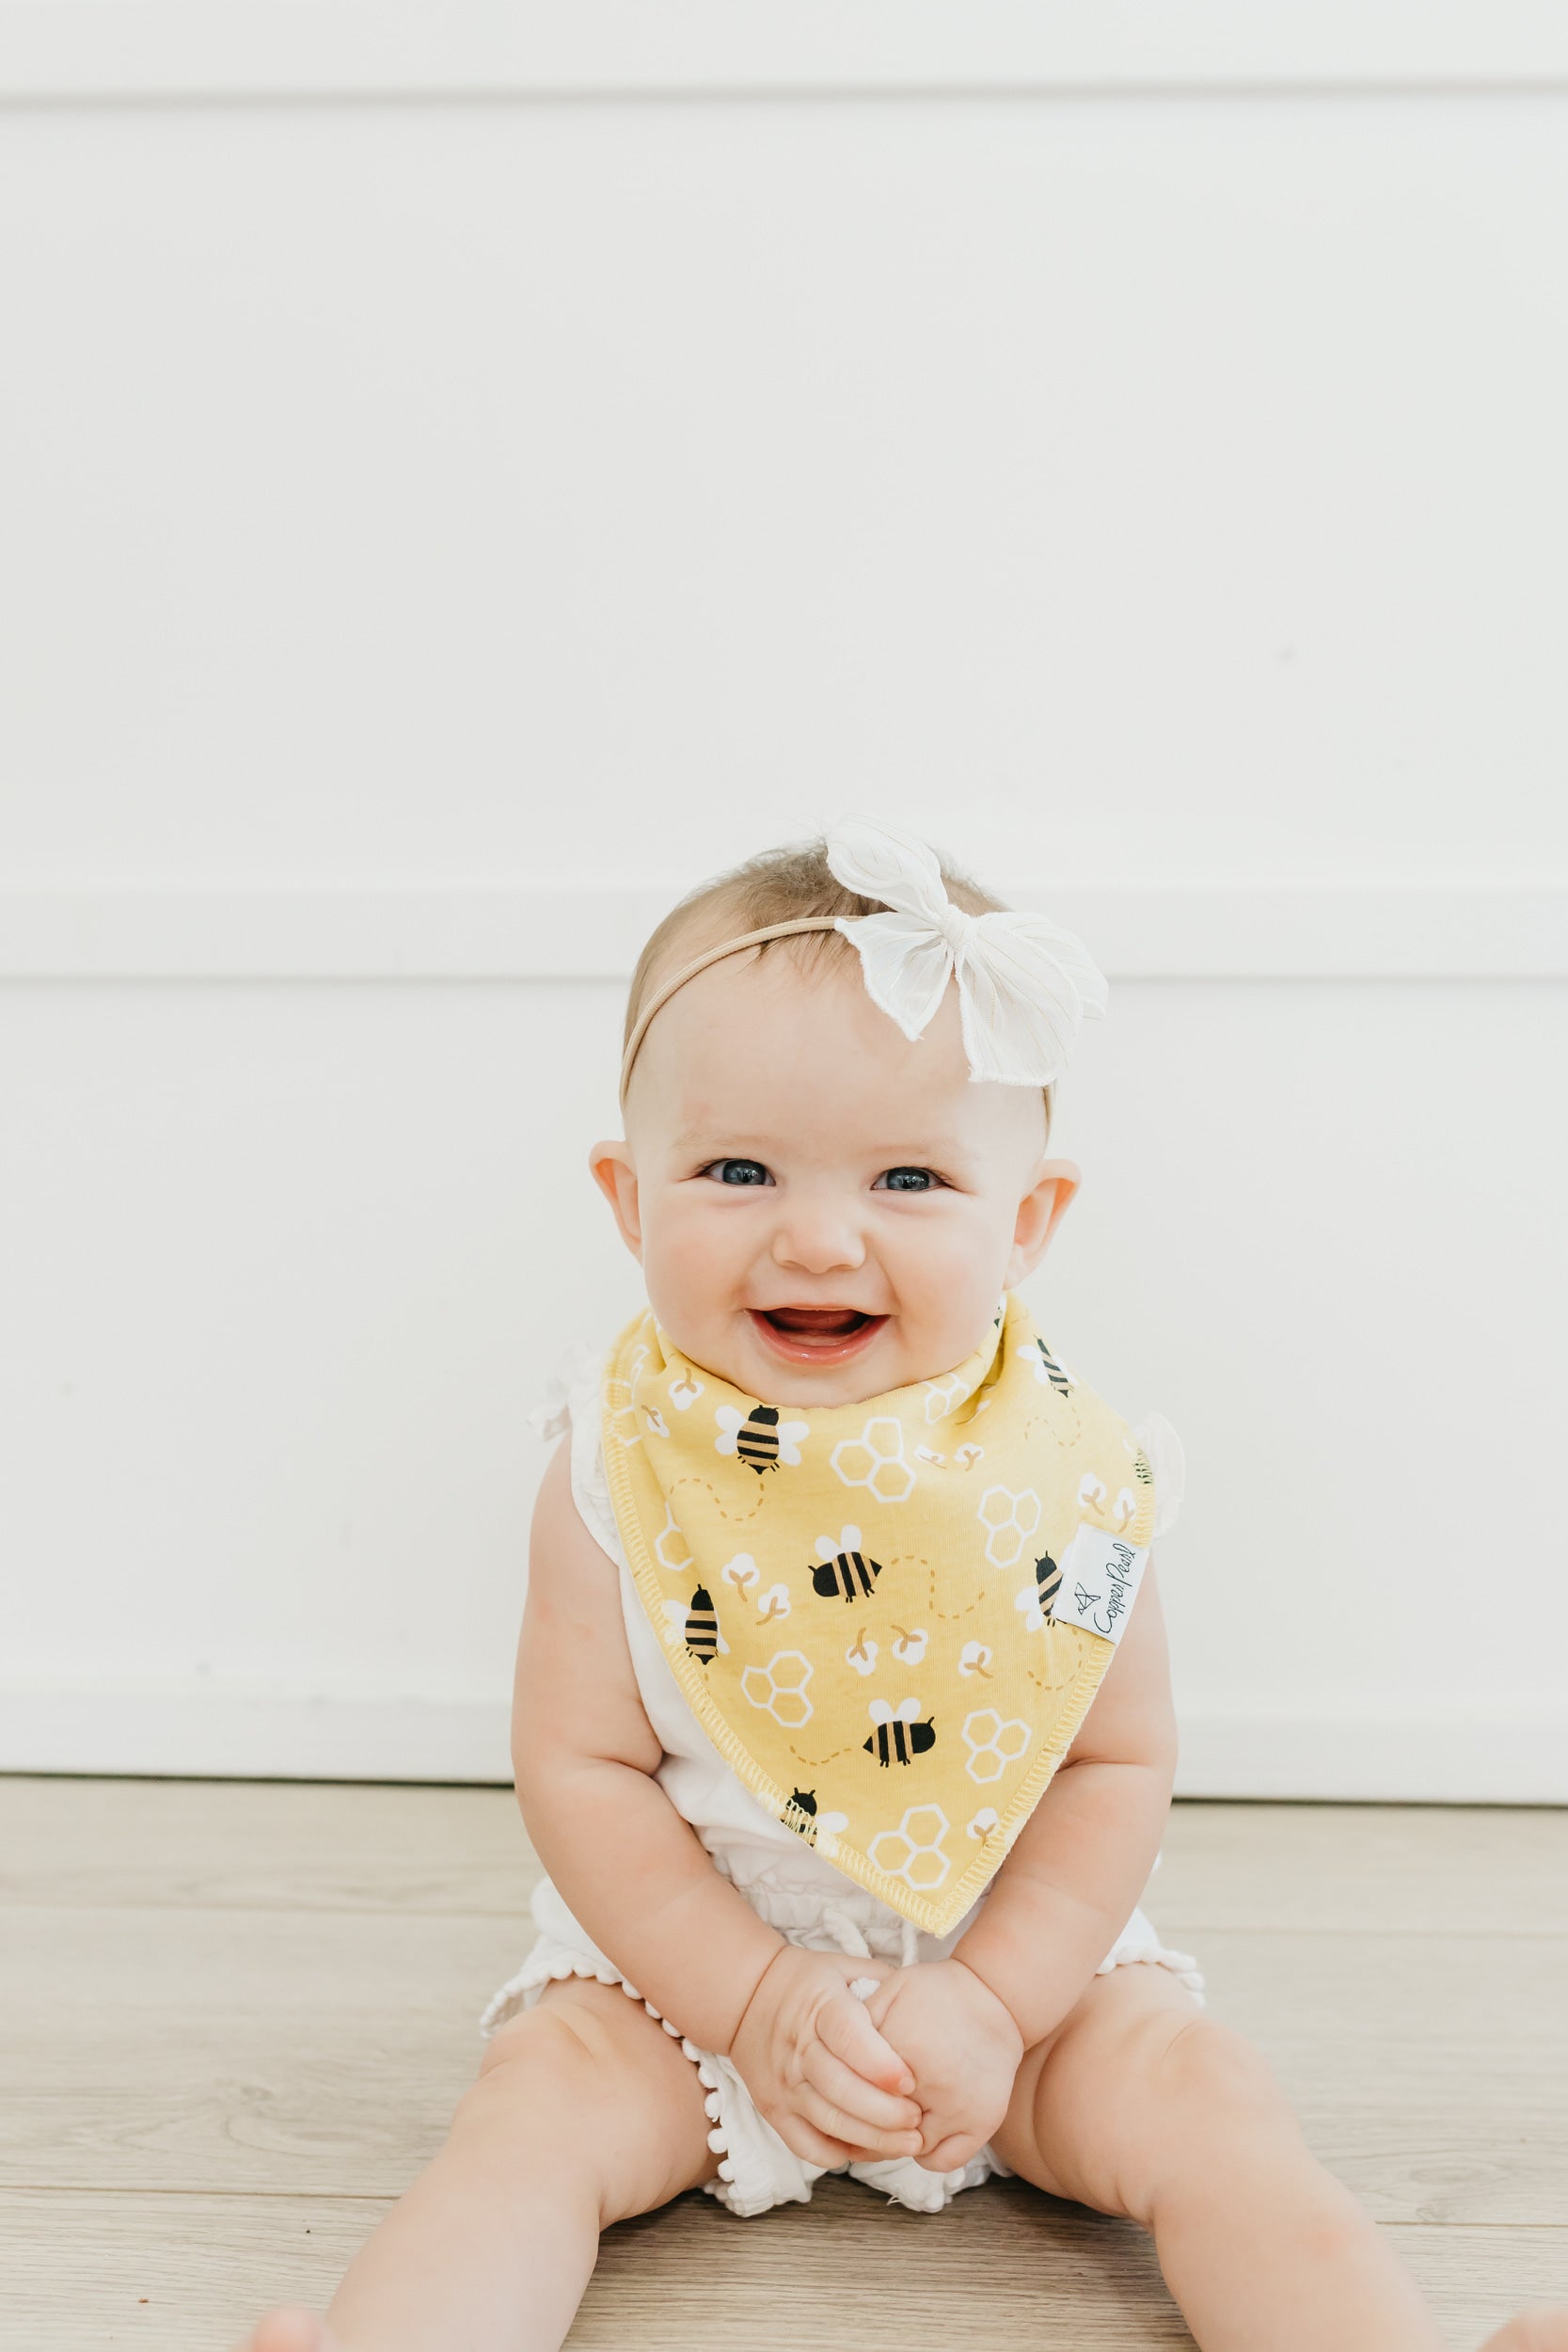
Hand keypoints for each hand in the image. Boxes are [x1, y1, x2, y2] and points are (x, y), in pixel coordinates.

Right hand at [727, 1945, 925, 2169]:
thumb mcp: (844, 1968)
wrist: (747, 1998)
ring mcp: (784, 2083)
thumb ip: (883, 1985)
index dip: (879, 2064)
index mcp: (819, 2007)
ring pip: (828, 2122)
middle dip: (885, 2112)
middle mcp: (798, 2048)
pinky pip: (807, 2146)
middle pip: (840, 2088)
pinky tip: (871, 2150)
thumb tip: (925, 2005)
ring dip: (872, 2139)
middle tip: (919, 2120)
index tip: (910, 2081)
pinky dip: (840, 2155)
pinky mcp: (775, 2110)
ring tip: (910, 2143)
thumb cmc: (808, 1984)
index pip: (847, 2037)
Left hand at [862, 1959, 1023, 2170]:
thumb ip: (858, 2024)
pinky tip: (917, 2132)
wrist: (996, 1997)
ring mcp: (960, 2109)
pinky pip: (940, 2161)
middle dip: (863, 2121)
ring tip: (889, 2120)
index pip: (854, 2093)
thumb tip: (826, 2053)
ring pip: (906, 2148)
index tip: (841, 2090)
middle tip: (860, 2110)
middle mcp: (934, 2085)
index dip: (843, 2095)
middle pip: (878, 2126)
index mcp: (902, 2052)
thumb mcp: (889, 1992)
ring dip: (892, 2140)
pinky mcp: (983, 2122)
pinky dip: (925, 2154)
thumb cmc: (937, 1992)